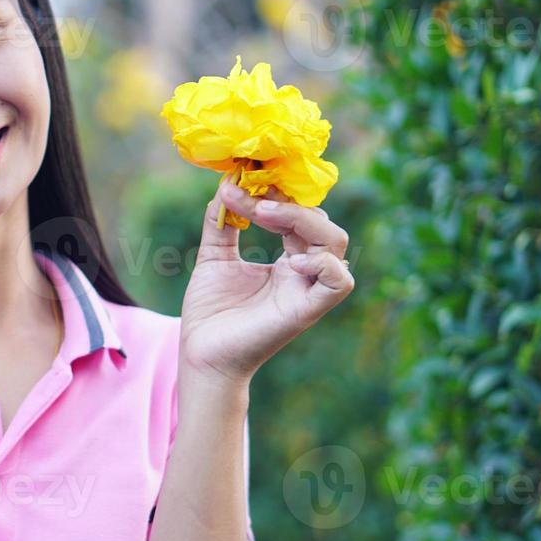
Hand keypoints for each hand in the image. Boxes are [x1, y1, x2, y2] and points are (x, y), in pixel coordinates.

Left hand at [178, 179, 354, 385]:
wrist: (200, 354)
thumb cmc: (210, 312)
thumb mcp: (214, 257)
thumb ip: (222, 223)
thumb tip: (225, 185)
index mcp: (288, 260)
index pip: (298, 216)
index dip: (274, 197)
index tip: (236, 186)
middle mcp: (304, 274)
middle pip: (323, 225)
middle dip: (289, 204)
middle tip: (253, 200)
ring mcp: (307, 291)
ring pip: (336, 245)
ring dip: (303, 221)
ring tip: (264, 215)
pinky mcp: (306, 312)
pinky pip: (340, 283)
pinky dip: (323, 265)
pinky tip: (291, 261)